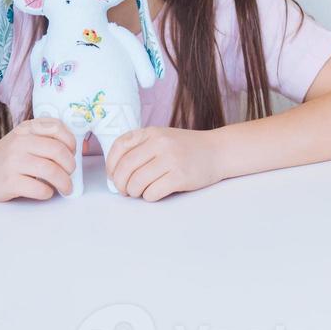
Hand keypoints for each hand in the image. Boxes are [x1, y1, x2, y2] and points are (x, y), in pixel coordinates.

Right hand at [0, 117, 75, 201]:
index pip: (57, 127)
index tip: (73, 152)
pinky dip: (48, 192)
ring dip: (64, 182)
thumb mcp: (25, 139)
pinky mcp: (9, 182)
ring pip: (50, 170)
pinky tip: (46, 192)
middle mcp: (19, 142)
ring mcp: (13, 162)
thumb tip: (82, 148)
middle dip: (70, 165)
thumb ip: (48, 139)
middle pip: (57, 151)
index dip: (71, 141)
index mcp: (27, 129)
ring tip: (66, 187)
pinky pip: (38, 188)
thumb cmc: (9, 156)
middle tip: (71, 173)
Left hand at [106, 127, 221, 201]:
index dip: (111, 164)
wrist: (218, 151)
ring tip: (141, 191)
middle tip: (125, 190)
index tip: (113, 175)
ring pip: (137, 183)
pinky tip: (156, 192)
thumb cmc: (187, 148)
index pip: (120, 146)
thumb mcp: (163, 138)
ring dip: (135, 192)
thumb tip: (115, 173)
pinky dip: (149, 197)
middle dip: (121, 184)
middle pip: (126, 168)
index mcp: (152, 132)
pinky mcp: (180, 176)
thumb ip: (141, 148)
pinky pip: (152, 193)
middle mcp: (160, 143)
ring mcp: (171, 159)